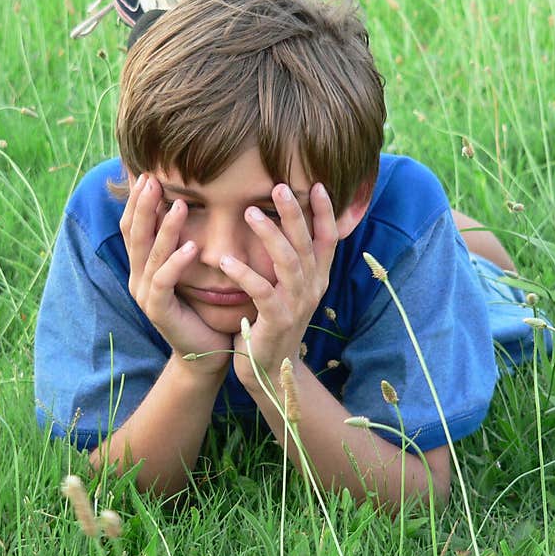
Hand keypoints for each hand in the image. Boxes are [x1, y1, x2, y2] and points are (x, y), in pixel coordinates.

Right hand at [120, 173, 231, 374]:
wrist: (206, 351)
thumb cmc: (203, 306)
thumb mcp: (191, 268)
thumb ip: (184, 239)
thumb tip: (192, 199)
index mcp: (143, 265)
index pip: (133, 225)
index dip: (136, 199)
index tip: (146, 172)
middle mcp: (138, 277)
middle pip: (134, 233)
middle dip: (143, 205)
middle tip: (153, 178)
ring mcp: (146, 294)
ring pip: (150, 254)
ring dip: (164, 227)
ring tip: (179, 203)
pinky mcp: (159, 311)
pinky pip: (165, 282)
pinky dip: (176, 262)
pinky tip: (191, 247)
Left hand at [221, 182, 338, 388]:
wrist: (271, 372)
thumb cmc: (273, 325)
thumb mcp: (288, 291)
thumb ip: (290, 262)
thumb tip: (284, 224)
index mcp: (316, 279)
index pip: (328, 239)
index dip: (324, 212)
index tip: (317, 184)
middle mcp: (312, 288)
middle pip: (307, 243)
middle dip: (295, 213)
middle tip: (278, 187)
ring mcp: (297, 305)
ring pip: (289, 262)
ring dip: (270, 235)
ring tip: (250, 213)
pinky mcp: (277, 320)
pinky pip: (263, 292)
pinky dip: (245, 274)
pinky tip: (226, 261)